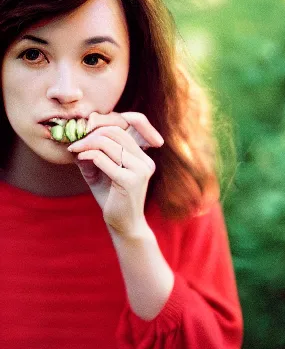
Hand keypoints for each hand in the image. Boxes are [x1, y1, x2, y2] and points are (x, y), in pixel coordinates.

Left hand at [67, 111, 163, 237]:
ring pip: (109, 143)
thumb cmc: (112, 198)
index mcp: (144, 157)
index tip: (88, 130)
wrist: (123, 225)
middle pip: (116, 132)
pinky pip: (103, 159)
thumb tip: (79, 134)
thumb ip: (96, 153)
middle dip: (92, 134)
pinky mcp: (130, 181)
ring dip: (86, 144)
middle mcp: (146, 161)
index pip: (131, 126)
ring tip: (75, 150)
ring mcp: (140, 170)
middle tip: (75, 143)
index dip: (108, 122)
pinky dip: (88, 156)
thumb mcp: (103, 171)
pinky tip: (80, 160)